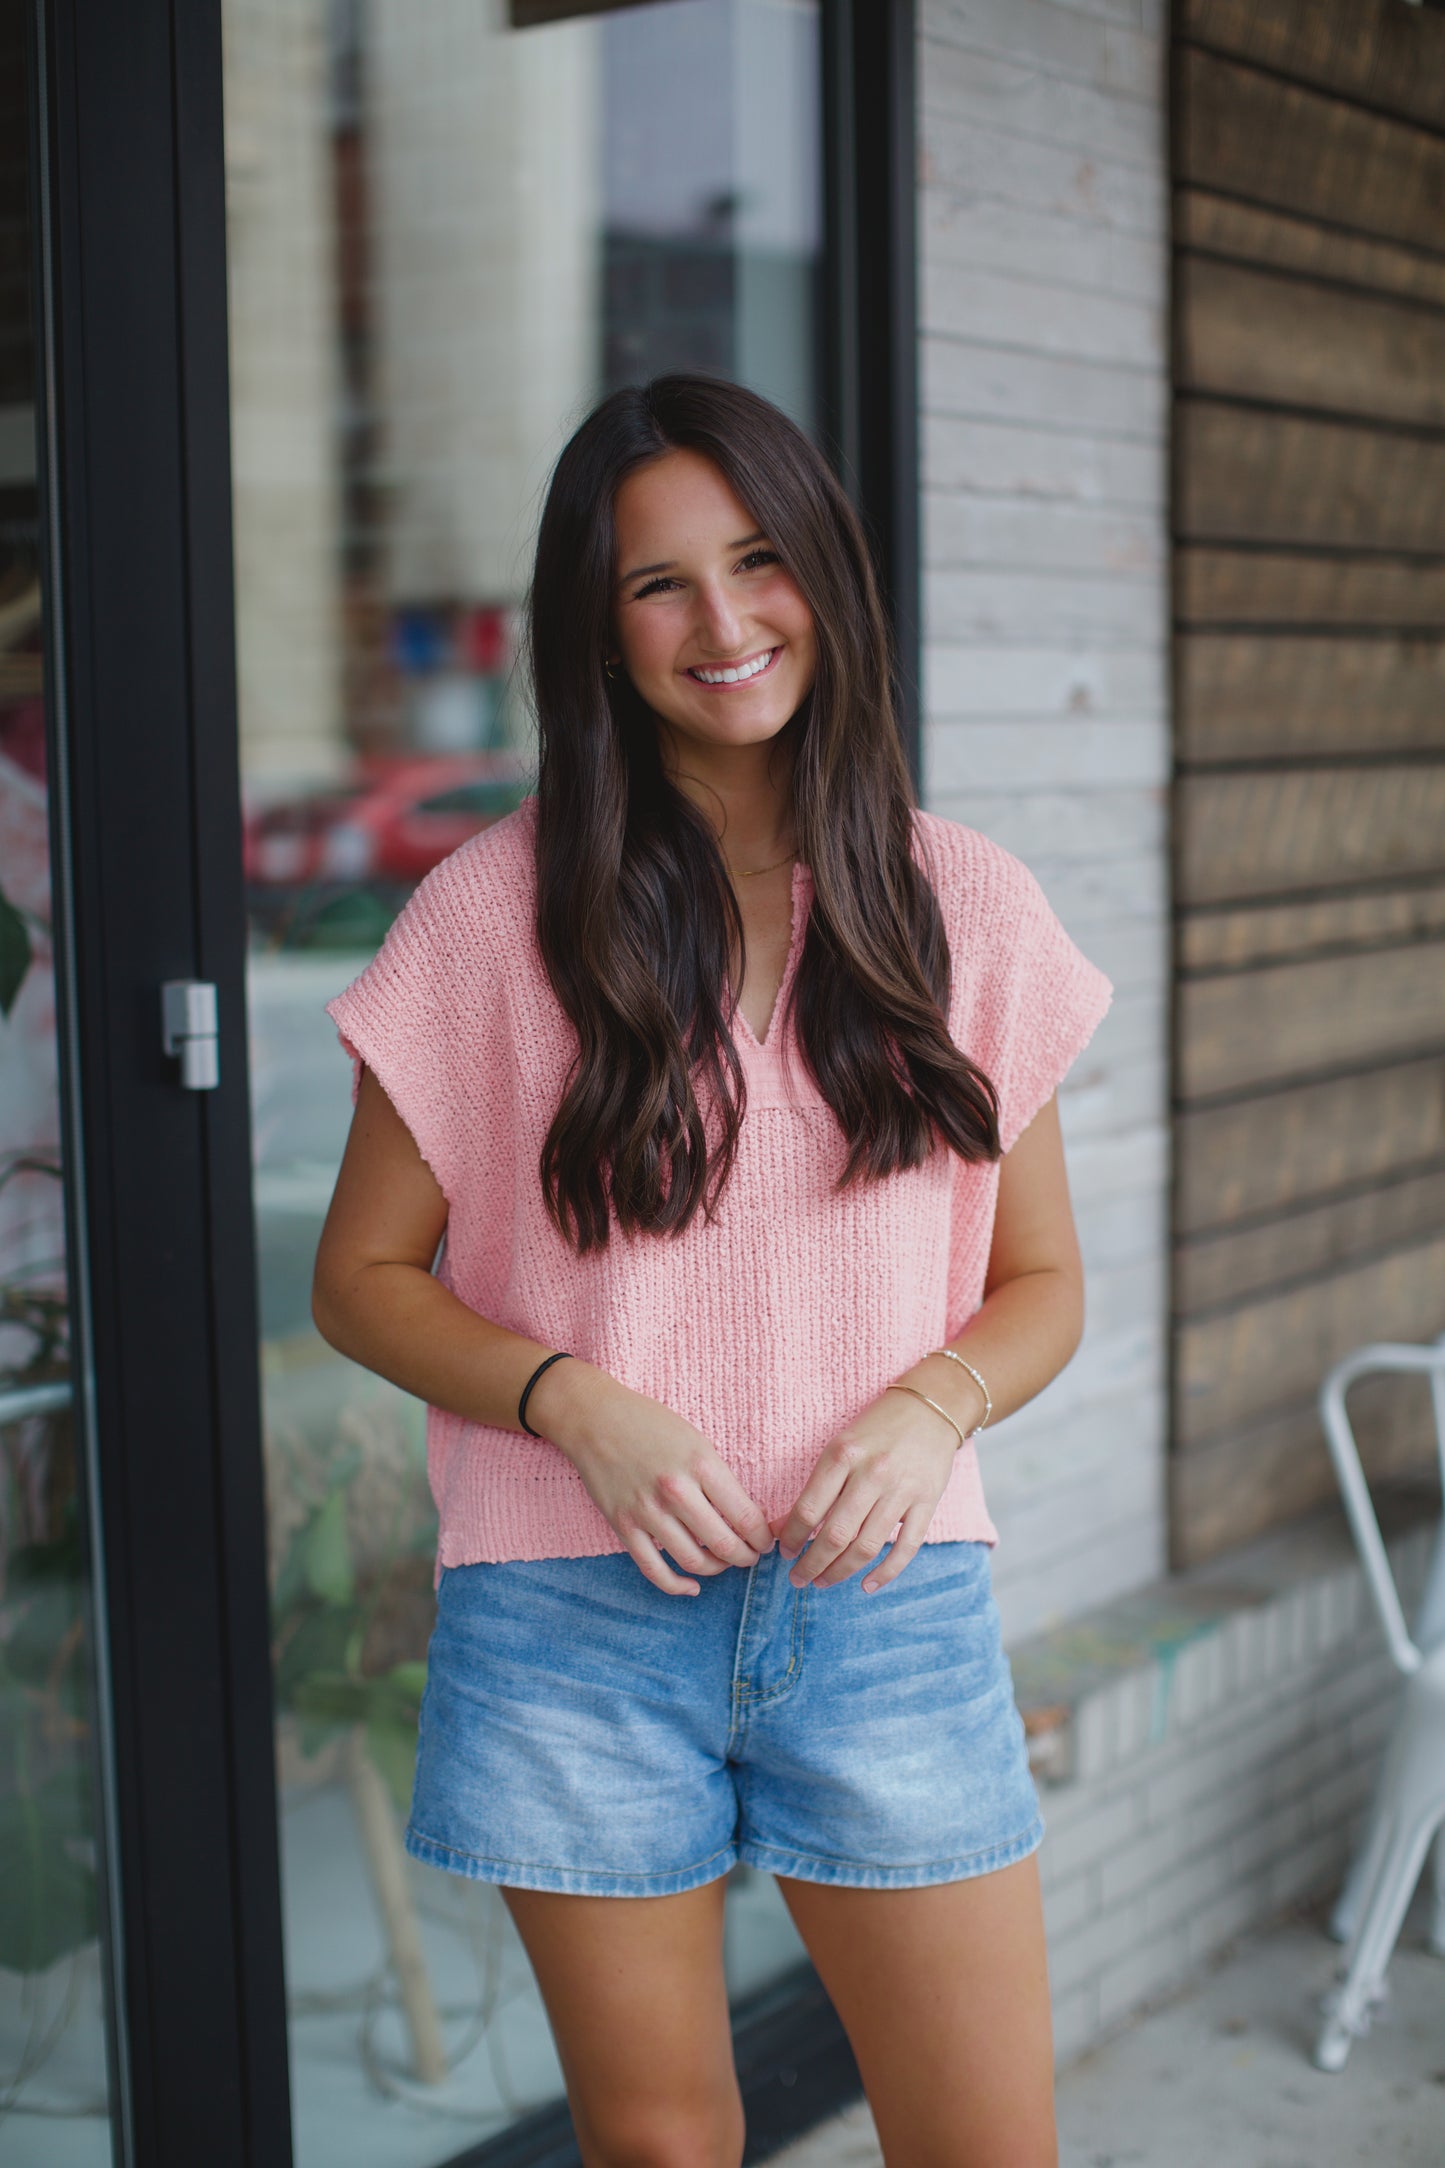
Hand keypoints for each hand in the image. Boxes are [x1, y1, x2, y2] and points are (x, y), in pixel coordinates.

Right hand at [529, 1360, 775, 1596]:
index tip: (766, 1541)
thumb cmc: (651, 1425)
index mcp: (701, 1465)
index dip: (762, 1537)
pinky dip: (677, 1586)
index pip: (745, 1517)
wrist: (595, 1419)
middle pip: (724, 1544)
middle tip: (751, 1556)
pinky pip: (655, 1569)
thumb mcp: (696, 1441)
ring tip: (725, 1563)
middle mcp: (676, 1491)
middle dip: (746, 1557)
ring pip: (693, 1561)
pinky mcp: (623, 1526)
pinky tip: (692, 1586)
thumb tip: (747, 1517)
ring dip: (717, 1569)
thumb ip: (720, 1479)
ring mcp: (647, 1511)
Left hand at [769, 1390, 958, 1593]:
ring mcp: (902, 1490)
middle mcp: (872, 1473)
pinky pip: (906, 1547)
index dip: (792, 1538)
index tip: (784, 1553)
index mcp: (843, 1455)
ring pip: (866, 1546)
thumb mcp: (839, 1447)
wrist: (930, 1409)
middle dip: (811, 1564)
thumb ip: (814, 1487)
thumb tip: (781, 1528)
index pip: (808, 1508)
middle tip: (798, 1579)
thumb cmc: (876, 1430)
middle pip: (835, 1535)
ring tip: (823, 1581)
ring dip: (840, 1572)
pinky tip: (867, 1585)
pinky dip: (886, 1572)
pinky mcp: (927, 1502)